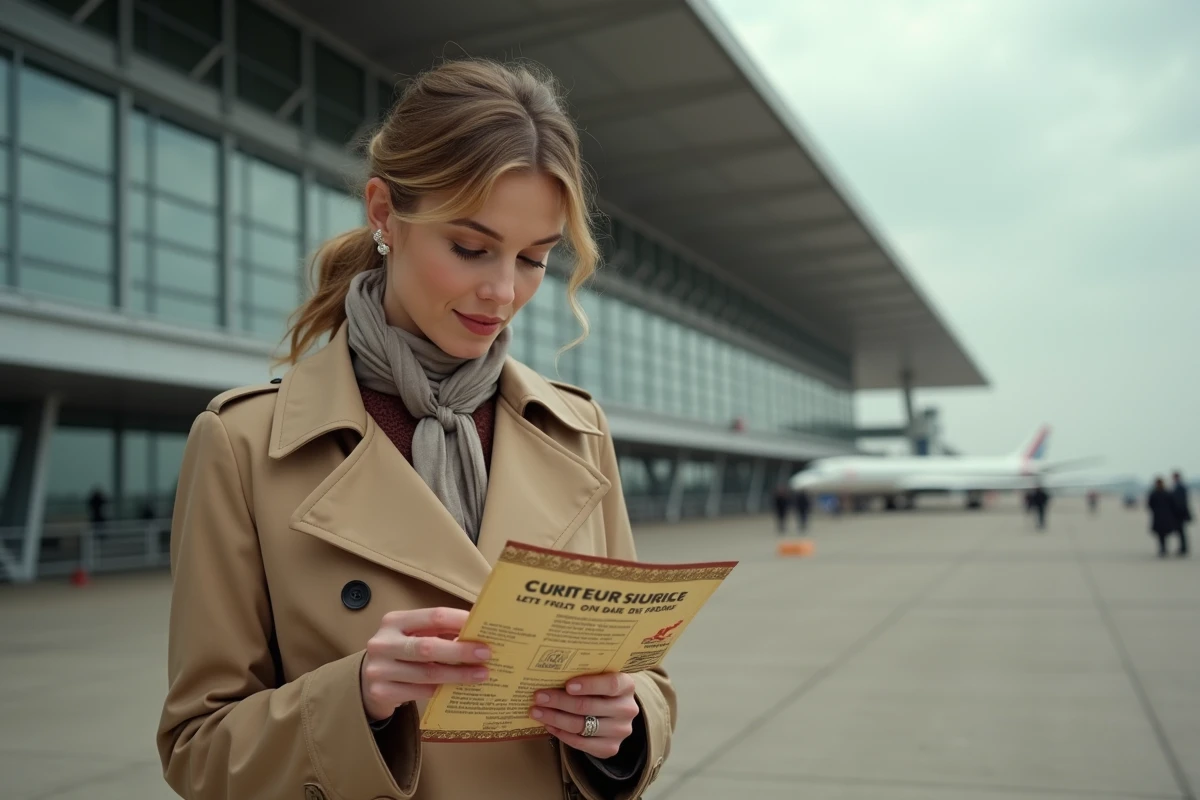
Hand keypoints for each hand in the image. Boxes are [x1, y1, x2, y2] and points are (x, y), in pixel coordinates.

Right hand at [360, 608, 490, 722]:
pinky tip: (458, 689)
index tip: (483, 628)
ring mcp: (379, 669)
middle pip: (428, 647)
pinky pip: (419, 692)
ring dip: (457, 675)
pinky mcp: (381, 692)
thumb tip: (479, 632)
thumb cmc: (402, 651)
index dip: (460, 621)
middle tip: (486, 654)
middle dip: (461, 651)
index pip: (433, 616)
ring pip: (426, 673)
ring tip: (481, 675)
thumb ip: (440, 631)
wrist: (369, 679)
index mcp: (394, 621)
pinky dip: (441, 690)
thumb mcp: (414, 634)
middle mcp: (383, 643)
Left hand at [531, 673, 638, 758]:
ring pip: (581, 725)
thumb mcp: (601, 676)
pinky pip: (580, 743)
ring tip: (536, 711)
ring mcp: (620, 730)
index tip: (567, 685)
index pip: (610, 685)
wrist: (616, 714)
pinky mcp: (610, 748)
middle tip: (538, 697)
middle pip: (588, 706)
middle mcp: (626, 709)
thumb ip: (585, 673)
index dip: (589, 685)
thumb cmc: (601, 689)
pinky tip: (549, 725)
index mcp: (627, 686)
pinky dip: (561, 733)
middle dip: (559, 701)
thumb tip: (550, 672)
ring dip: (554, 718)